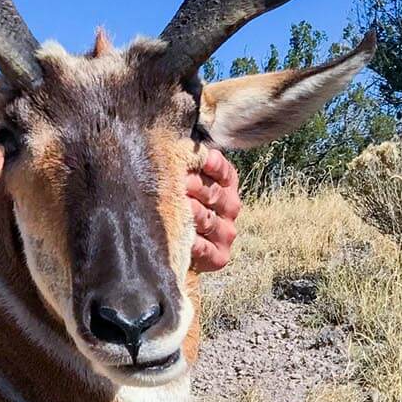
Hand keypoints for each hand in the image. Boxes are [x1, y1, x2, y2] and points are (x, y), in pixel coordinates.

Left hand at [186, 148, 240, 271]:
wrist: (178, 244)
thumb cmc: (178, 202)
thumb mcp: (183, 180)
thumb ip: (183, 164)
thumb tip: (170, 144)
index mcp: (226, 185)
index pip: (224, 172)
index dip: (213, 165)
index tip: (202, 158)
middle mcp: (230, 207)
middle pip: (215, 194)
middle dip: (196, 186)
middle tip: (179, 180)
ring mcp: (225, 233)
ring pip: (208, 220)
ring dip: (194, 212)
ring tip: (181, 205)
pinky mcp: (218, 257)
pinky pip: (205, 248)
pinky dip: (193, 242)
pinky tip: (183, 236)